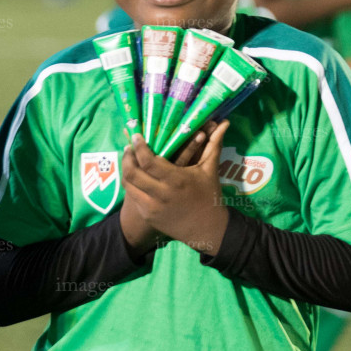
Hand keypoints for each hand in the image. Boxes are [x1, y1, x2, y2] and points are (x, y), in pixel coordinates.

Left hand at [121, 122, 230, 255]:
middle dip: (127, 157)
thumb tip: (224, 122)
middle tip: (129, 147)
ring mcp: (152, 208)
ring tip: (129, 160)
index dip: (139, 147)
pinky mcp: (148, 216)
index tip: (137, 136)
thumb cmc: (209, 196)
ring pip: (128, 185)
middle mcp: (161, 195)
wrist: (207, 229)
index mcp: (176, 180)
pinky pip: (132, 197)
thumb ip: (213, 144)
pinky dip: (131, 184)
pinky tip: (135, 177)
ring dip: (126, 170)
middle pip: (132, 173)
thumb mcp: (210, 170)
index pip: (148, 161)